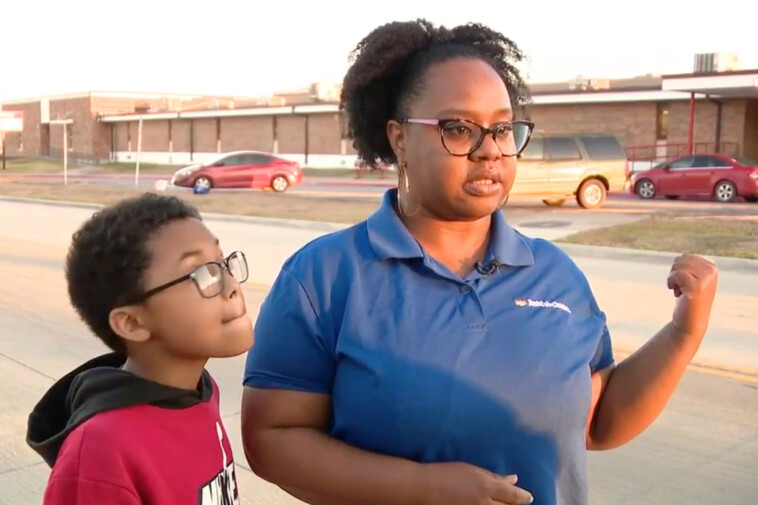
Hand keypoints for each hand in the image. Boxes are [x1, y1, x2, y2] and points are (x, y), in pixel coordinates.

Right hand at [418, 461, 532, 504]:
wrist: (423, 488)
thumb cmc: (446, 473)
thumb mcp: (472, 470)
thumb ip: (494, 477)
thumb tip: (513, 479)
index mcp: (487, 487)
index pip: (513, 496)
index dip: (523, 497)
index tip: (529, 498)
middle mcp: (484, 503)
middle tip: (514, 503)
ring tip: (496, 502)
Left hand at [667, 253, 717, 337]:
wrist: (691, 322)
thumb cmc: (688, 300)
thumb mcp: (693, 279)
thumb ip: (690, 266)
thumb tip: (680, 256)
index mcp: (712, 267)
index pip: (685, 256)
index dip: (679, 270)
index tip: (685, 283)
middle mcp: (711, 271)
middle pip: (681, 259)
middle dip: (675, 273)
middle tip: (682, 288)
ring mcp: (705, 279)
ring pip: (677, 266)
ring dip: (673, 279)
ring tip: (681, 291)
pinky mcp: (696, 287)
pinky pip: (676, 275)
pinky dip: (671, 283)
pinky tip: (676, 293)